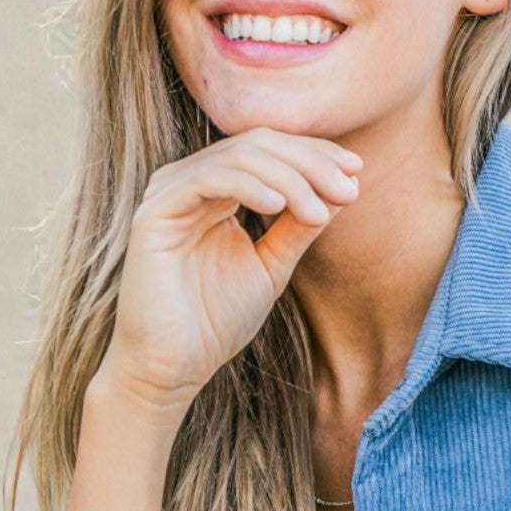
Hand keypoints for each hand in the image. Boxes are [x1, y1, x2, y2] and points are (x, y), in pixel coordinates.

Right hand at [98, 126, 364, 413]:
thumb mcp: (272, 266)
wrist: (173, 366)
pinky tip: (278, 205)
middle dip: (309, 162)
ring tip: (320, 210)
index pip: (268, 151)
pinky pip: (206, 180)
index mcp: (215, 189)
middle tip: (348, 187)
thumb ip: (299, 227)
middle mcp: (189, 182)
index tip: (356, 172)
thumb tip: (343, 188)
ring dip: (288, 177)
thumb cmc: (216, 322)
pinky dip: (247, 186)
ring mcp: (169, 193)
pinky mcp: (154, 213)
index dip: (313, 154)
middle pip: (256, 144)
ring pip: (236, 156)